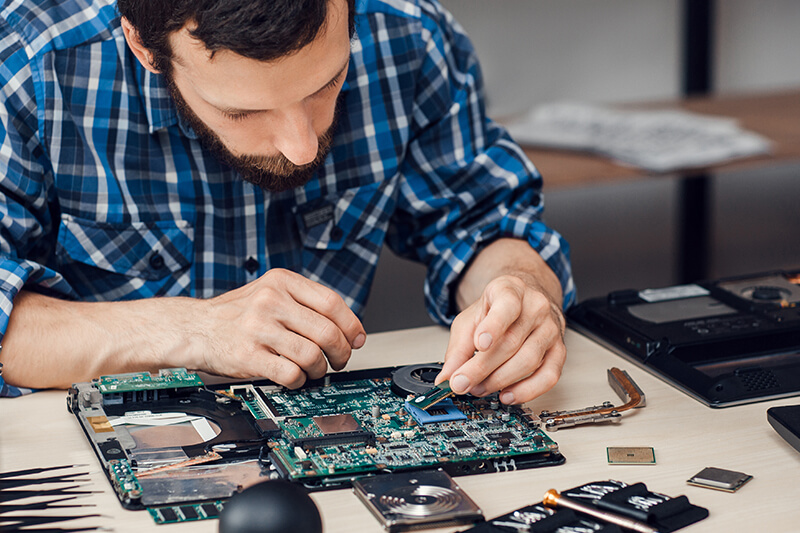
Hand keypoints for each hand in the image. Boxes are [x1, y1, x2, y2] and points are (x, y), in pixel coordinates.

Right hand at [196, 269, 365, 387]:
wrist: (194, 328)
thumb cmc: (238, 314)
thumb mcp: (270, 292)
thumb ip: (304, 303)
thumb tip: (348, 328)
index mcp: (281, 281)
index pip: (332, 303)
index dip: (351, 325)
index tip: (357, 339)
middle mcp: (271, 301)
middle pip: (327, 332)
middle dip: (341, 352)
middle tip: (339, 360)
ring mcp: (259, 328)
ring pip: (312, 355)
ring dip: (320, 369)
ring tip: (314, 370)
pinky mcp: (249, 356)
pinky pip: (291, 374)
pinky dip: (300, 380)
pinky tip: (295, 377)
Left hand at [437, 274, 565, 404]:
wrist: (524, 303)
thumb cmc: (497, 310)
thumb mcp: (470, 320)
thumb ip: (458, 349)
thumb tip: (447, 378)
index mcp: (510, 290)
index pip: (506, 306)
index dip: (493, 326)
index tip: (480, 344)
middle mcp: (536, 307)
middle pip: (511, 342)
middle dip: (483, 368)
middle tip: (463, 382)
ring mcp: (550, 329)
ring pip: (529, 361)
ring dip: (499, 380)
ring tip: (479, 388)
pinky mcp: (559, 351)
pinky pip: (548, 376)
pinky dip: (527, 391)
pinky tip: (507, 395)